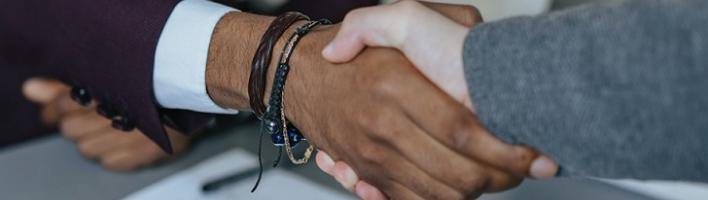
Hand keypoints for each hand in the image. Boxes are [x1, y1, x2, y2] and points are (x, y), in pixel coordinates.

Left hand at [23, 78, 189, 170]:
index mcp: (110, 88)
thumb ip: (62, 86)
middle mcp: (121, 111)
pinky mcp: (149, 153)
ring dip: (93, 142)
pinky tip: (122, 142)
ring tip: (108, 130)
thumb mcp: (103, 79)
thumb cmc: (148, 86)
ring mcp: (136, 135)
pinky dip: (113, 155)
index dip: (56, 108)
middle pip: (71, 130)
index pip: (64, 103)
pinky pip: (112, 163)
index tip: (58, 109)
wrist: (194, 92)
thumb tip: (30, 90)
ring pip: (88, 150)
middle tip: (90, 118)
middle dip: (76, 124)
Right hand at [319, 1, 558, 198]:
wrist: (300, 76)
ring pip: (439, 194)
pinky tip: (459, 187)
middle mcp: (384, 124)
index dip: (502, 149)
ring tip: (497, 177)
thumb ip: (441, 17)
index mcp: (397, 84)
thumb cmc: (357, 54)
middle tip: (522, 169)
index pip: (460, 130)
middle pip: (456, 171)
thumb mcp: (400, 16)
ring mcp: (374, 154)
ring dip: (476, 192)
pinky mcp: (368, 173)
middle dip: (500, 178)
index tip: (529, 152)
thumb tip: (478, 38)